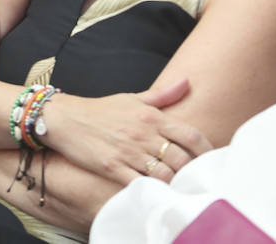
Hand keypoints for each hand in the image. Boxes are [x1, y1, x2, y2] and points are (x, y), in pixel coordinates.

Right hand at [36, 80, 212, 185]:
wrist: (64, 118)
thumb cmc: (100, 110)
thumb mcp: (131, 98)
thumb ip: (162, 94)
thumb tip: (187, 81)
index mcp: (150, 116)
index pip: (190, 134)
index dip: (206, 150)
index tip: (211, 160)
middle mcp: (142, 134)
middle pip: (181, 159)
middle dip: (192, 172)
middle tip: (198, 181)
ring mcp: (128, 152)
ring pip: (164, 174)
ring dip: (175, 184)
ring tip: (180, 190)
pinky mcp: (112, 167)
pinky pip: (139, 184)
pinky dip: (151, 192)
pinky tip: (157, 195)